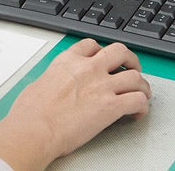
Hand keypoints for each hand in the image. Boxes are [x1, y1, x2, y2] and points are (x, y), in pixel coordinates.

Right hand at [0, 39, 151, 170]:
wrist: (36, 128)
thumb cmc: (31, 112)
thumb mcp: (40, 83)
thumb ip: (55, 79)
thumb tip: (55, 86)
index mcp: (69, 61)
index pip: (92, 45)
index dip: (102, 52)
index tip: (105, 60)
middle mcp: (89, 68)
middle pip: (120, 52)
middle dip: (130, 60)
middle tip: (132, 69)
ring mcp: (102, 86)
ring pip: (135, 76)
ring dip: (141, 86)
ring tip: (141, 94)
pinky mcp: (111, 107)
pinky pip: (138, 100)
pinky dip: (142, 106)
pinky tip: (138, 113)